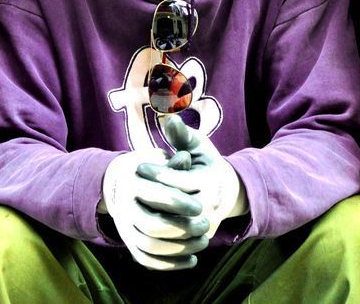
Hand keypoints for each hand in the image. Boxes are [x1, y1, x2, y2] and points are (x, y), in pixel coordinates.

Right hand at [101, 149, 212, 270]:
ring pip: (150, 247)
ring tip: (203, 242)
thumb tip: (186, 158)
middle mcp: (124, 208)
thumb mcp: (157, 159)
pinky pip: (147, 260)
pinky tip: (193, 260)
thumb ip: (172, 162)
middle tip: (205, 224)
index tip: (200, 207)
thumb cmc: (147, 168)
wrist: (117, 183)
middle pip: (151, 225)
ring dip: (179, 249)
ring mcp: (124, 228)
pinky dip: (170, 265)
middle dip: (182, 228)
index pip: (155, 196)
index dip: (179, 203)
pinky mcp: (129, 243)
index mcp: (131, 183)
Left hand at [136, 115, 246, 239]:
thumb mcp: (199, 146)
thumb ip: (182, 135)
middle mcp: (210, 205)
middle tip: (130, 185)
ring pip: (174, 226)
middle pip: (176, 206)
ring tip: (133, 201)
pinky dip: (158, 232)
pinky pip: (177, 241)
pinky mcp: (199, 238)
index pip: (180, 181)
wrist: (229, 192)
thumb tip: (169, 119)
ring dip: (151, 215)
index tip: (139, 166)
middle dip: (151, 196)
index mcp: (211, 181)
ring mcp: (206, 225)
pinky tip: (140, 219)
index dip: (158, 173)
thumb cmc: (207, 163)